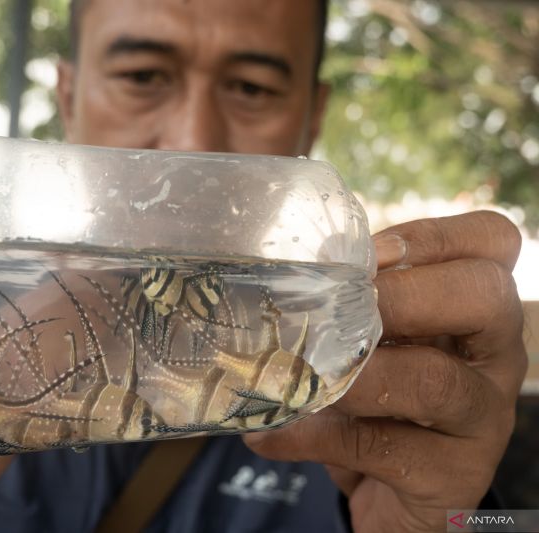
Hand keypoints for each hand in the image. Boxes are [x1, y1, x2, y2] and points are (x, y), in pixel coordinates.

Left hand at [243, 211, 525, 531]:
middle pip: (484, 295)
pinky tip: (268, 434)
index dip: (431, 236)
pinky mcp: (452, 477)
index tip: (368, 254)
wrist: (396, 495)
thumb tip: (310, 263)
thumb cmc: (381, 400)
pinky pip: (381, 448)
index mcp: (477, 309)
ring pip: (434, 381)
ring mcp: (482, 419)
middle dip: (401, 294)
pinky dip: (312, 437)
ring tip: (296, 377)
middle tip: (339, 312)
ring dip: (354, 375)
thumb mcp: (377, 342)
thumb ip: (357, 304)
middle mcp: (495, 356)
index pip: (492, 242)